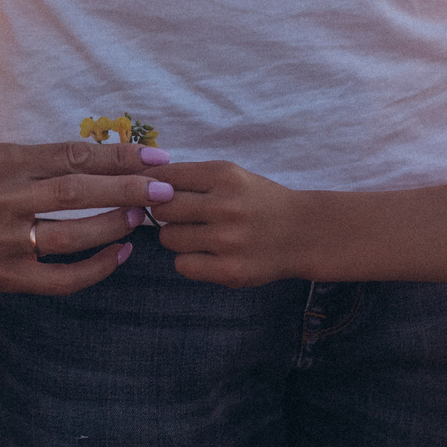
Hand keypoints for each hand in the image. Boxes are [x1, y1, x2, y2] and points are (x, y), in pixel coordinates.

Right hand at [0, 139, 169, 292]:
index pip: (73, 157)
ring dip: (114, 226)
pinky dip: (94, 268)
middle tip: (165, 189)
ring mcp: (3, 241)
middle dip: (129, 189)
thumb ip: (43, 161)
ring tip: (141, 218)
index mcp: (4, 162)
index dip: (119, 156)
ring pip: (73, 235)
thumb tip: (105, 160)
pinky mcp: (2, 277)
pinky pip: (59, 278)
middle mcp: (3, 200)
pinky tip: (117, 255)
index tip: (156, 157)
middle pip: (79, 193)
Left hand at [146, 158, 312, 287]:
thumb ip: (192, 177)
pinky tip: (206, 255)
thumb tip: (143, 180)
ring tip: (197, 236)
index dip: (152, 186)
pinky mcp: (229, 270)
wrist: (303, 232)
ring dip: (176, 237)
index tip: (151, 192)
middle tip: (179, 216)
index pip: (165, 177)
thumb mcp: (232, 176)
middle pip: (161, 208)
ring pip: (169, 238)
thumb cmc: (259, 202)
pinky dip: (189, 261)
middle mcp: (225, 206)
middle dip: (163, 212)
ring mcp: (227, 240)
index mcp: (224, 175)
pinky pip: (183, 265)